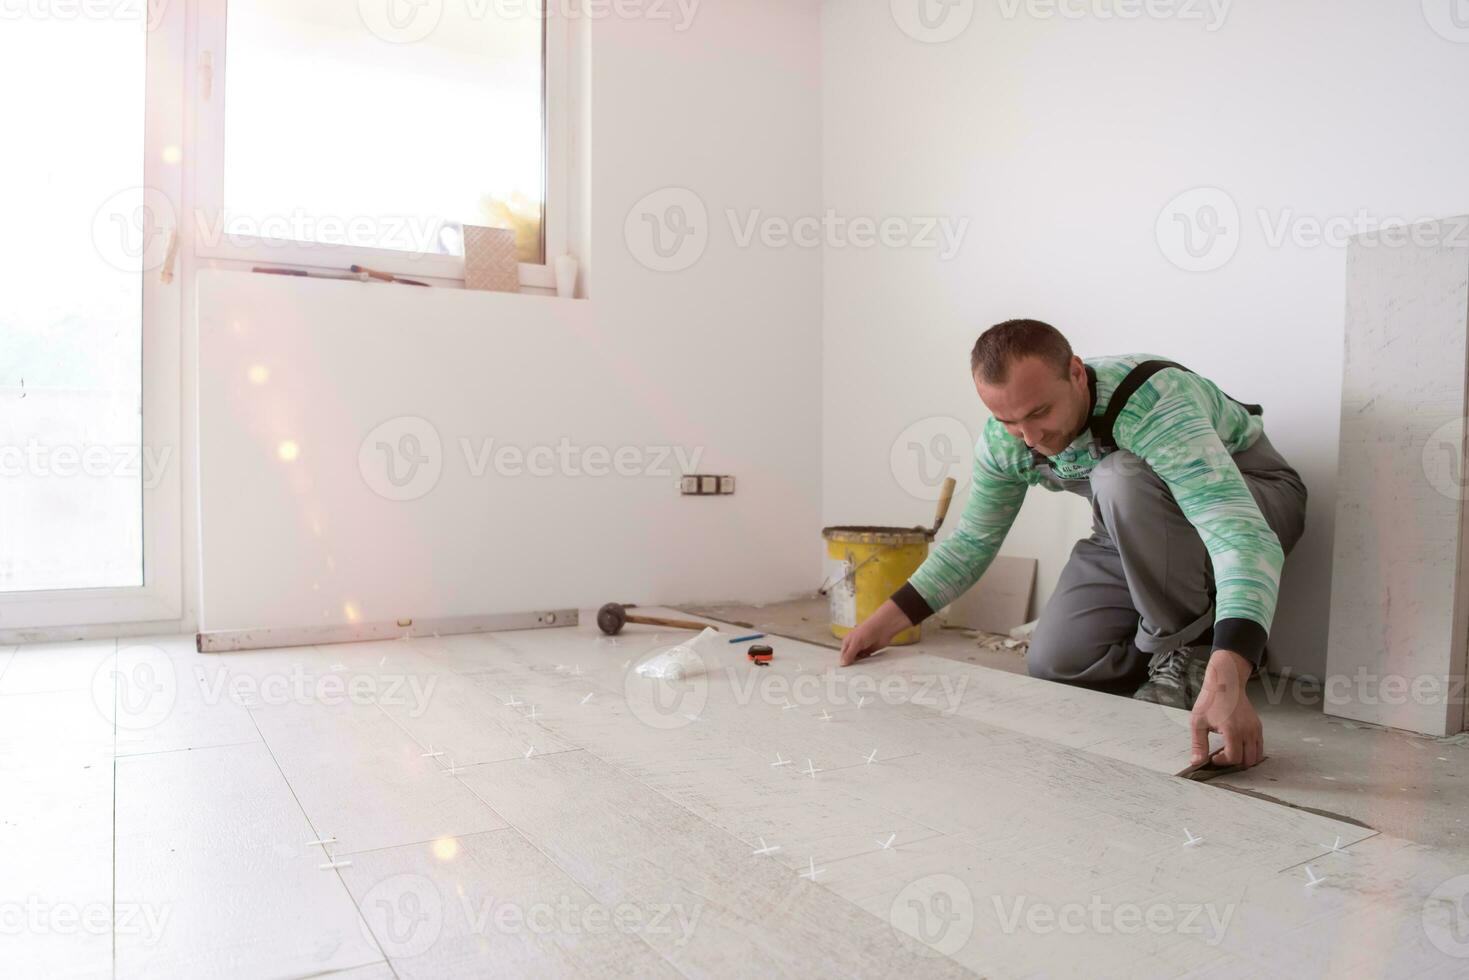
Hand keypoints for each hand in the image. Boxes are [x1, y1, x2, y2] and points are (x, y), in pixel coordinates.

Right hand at [838, 600, 912, 666]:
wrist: (883, 628)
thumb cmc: (867, 631)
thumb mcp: (856, 643)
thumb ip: (849, 654)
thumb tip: (842, 664)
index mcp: (847, 642)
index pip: (843, 655)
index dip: (844, 663)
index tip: (845, 672)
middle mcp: (853, 646)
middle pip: (850, 658)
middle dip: (851, 665)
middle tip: (852, 675)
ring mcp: (861, 649)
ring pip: (858, 660)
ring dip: (859, 665)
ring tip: (859, 673)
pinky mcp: (869, 652)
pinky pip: (866, 660)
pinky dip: (866, 663)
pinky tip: (866, 668)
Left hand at [1189, 649, 1263, 766]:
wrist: (1225, 683)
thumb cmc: (1211, 700)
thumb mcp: (1198, 722)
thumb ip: (1198, 744)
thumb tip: (1197, 762)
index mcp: (1233, 731)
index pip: (1234, 758)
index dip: (1223, 762)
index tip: (1214, 757)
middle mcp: (1248, 731)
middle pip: (1248, 760)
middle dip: (1234, 763)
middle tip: (1222, 755)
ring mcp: (1255, 729)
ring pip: (1256, 756)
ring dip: (1244, 759)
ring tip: (1229, 751)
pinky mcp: (1258, 726)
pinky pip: (1259, 746)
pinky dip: (1250, 751)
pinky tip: (1237, 745)